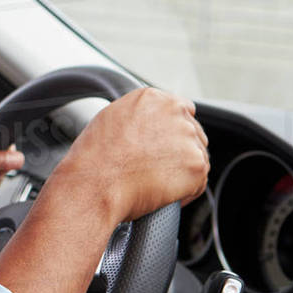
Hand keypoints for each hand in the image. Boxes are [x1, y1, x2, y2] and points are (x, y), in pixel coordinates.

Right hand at [50, 87, 208, 224]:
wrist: (95, 184)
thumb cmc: (94, 158)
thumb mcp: (110, 120)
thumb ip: (138, 116)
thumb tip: (146, 127)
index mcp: (153, 99)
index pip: (180, 110)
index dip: (170, 131)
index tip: (161, 146)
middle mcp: (175, 113)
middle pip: (193, 133)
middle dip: (179, 151)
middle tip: (154, 168)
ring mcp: (188, 139)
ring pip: (196, 157)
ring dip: (182, 171)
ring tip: (154, 182)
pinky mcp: (196, 165)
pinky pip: (198, 183)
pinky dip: (184, 192)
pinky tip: (161, 194)